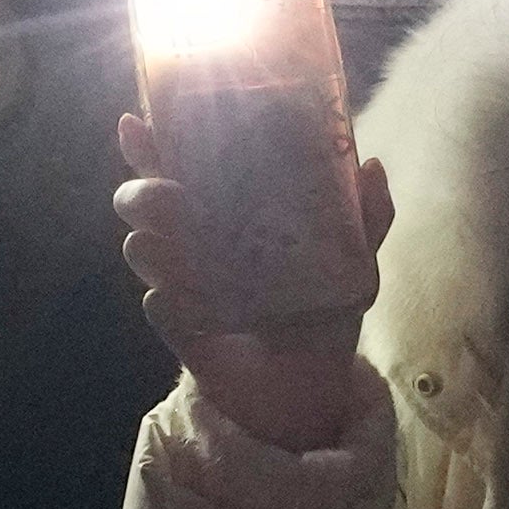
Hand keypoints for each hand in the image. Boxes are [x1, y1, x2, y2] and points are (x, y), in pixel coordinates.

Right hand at [113, 116, 394, 452]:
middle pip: (141, 202)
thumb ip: (367, 216)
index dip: (149, 145)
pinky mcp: (181, 329)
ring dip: (154, 246)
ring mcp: (181, 284)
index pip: (175, 167)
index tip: (136, 124)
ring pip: (141, 250)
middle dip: (143, 192)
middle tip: (173, 196)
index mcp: (225, 211)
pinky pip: (159, 309)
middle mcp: (193, 241)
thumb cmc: (324, 309)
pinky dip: (168, 303)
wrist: (312, 383)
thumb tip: (372, 166)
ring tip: (181, 251)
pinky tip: (185, 304)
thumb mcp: (354, 262)